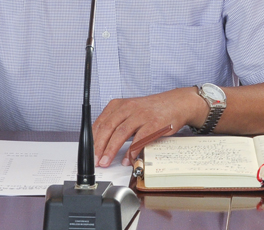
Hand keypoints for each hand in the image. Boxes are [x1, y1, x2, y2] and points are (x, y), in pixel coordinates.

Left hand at [92, 87, 206, 167]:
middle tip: (95, 160)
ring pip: (121, 133)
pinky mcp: (153, 123)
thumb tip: (101, 142)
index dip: (93, 139)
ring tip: (106, 161)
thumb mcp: (130, 111)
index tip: (88, 152)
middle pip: (108, 127)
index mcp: (119, 104)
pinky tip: (127, 159)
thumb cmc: (151, 109)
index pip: (100, 122)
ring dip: (111, 150)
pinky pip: (139, 138)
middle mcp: (128, 107)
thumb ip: (117, 123)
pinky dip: (132, 150)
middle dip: (99, 146)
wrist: (175, 103)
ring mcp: (141, 115)